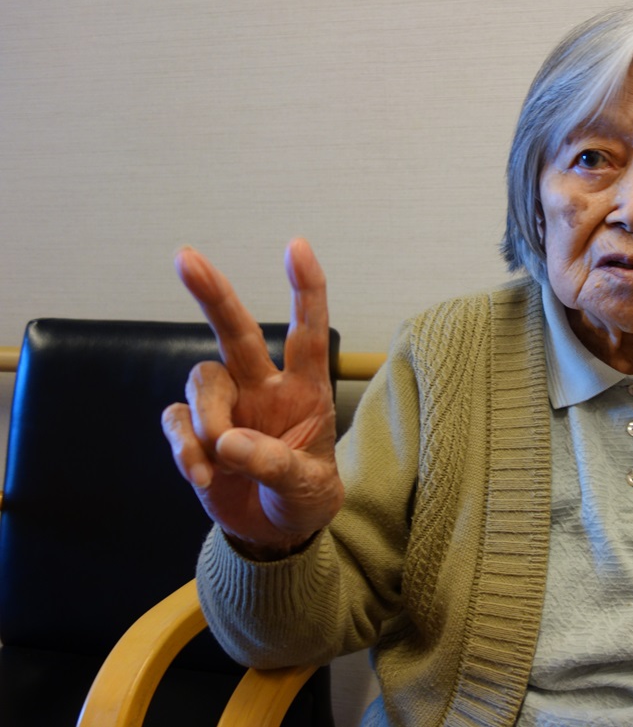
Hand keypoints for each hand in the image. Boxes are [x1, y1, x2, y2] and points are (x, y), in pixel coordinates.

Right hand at [161, 238, 343, 559]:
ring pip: (201, 381)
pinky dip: (185, 450)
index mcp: (305, 393)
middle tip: (186, 257)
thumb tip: (228, 440)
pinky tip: (205, 476)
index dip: (306, 291)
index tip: (297, 246)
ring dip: (206, 419)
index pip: (307, 334)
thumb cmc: (304, 497)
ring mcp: (227, 407)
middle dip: (213, 293)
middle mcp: (263, 388)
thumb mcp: (308, 488)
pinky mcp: (195, 432)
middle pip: (236, 332)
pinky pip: (177, 423)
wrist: (276, 533)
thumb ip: (275, 464)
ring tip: (221, 461)